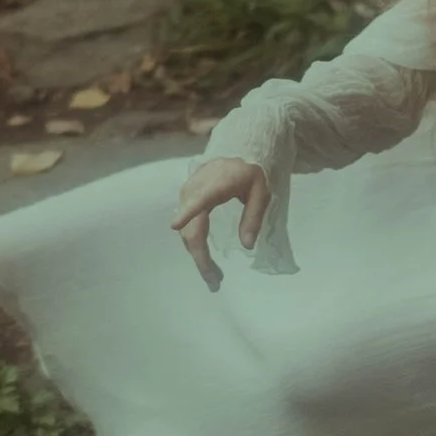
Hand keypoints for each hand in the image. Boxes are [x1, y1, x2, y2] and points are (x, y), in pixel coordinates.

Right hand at [172, 156, 270, 290]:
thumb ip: (254, 217)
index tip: (174, 225)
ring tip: (214, 277)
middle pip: (192, 228)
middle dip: (200, 257)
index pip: (198, 200)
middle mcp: (194, 191)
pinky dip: (196, 246)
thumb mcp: (260, 193)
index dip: (187, 212)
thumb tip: (248, 245)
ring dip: (198, 255)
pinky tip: (206, 261)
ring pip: (188, 232)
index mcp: (214, 186)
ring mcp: (186, 196)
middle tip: (214, 281)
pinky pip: (188, 228)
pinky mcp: (185, 202)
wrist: (234, 154)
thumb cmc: (249, 172)